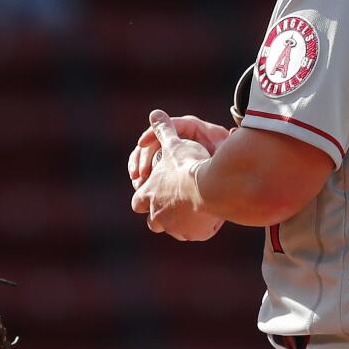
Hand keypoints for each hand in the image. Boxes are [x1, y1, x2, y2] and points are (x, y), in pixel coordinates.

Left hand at [130, 110, 223, 240]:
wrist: (211, 185)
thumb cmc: (188, 164)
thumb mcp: (174, 144)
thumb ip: (163, 130)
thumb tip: (155, 113)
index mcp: (148, 195)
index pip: (137, 202)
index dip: (144, 198)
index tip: (152, 195)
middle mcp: (157, 215)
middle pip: (152, 223)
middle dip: (161, 216)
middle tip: (174, 207)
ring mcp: (175, 228)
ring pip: (175, 231)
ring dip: (182, 223)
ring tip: (194, 212)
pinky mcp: (193, 235)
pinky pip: (195, 234)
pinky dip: (201, 228)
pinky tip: (209, 218)